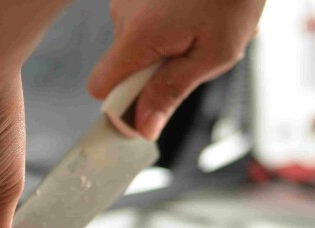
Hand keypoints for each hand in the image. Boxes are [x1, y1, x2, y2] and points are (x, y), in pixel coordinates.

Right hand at [89, 0, 264, 139]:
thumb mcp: (214, 54)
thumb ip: (172, 92)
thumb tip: (143, 128)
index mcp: (139, 34)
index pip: (100, 86)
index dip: (120, 103)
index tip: (149, 106)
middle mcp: (123, 14)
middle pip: (120, 68)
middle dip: (151, 74)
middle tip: (192, 59)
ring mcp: (126, 0)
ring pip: (134, 46)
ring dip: (162, 49)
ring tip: (199, 30)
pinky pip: (141, 25)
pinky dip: (165, 28)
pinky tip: (192, 14)